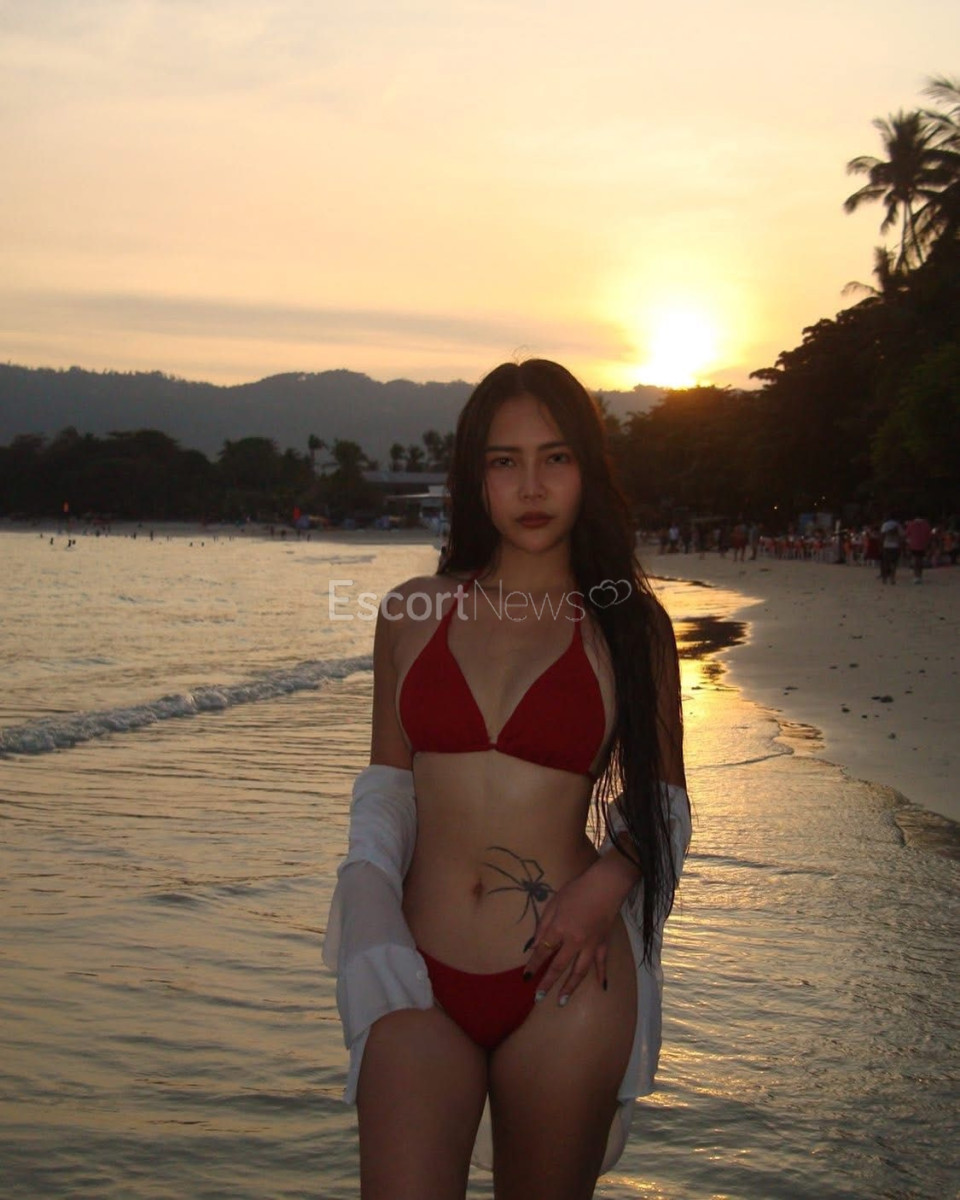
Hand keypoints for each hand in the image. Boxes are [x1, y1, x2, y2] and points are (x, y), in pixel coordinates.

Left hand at [523, 853, 638, 1004]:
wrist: (605, 885)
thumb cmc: (576, 890)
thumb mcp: (554, 903)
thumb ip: (543, 925)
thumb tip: (534, 945)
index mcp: (559, 929)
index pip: (543, 952)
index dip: (533, 965)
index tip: (526, 977)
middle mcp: (574, 942)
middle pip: (559, 966)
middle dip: (547, 983)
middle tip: (538, 997)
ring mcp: (591, 945)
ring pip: (579, 971)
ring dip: (570, 987)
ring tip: (562, 1000)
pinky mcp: (604, 943)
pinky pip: (602, 962)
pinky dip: (602, 974)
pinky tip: (601, 986)